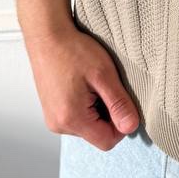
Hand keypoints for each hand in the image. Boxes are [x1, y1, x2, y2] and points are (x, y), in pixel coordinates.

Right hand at [24, 23, 141, 150]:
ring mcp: (53, 118)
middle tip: (104, 87)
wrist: (47, 35)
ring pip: (88, 126)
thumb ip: (119, 104)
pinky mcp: (52, 110)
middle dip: (108, 114)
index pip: (107, 141)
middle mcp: (58, 124)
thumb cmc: (72, 50)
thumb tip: (131, 127)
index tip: (121, 101)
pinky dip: (86, 105)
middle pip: (97, 134)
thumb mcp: (104, 75)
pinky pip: (77, 117)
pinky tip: (83, 85)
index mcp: (71, 119)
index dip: (121, 124)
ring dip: (97, 109)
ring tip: (92, 83)